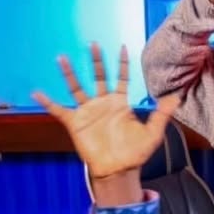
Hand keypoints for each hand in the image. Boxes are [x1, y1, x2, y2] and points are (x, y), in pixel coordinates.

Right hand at [33, 44, 178, 199]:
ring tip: (61, 57)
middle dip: (96, 60)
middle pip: (98, 76)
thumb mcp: (153, 132)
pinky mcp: (75, 123)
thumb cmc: (135, 153)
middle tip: (93, 43)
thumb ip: (162, 113)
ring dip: (69, 73)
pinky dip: (47, 102)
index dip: (122, 63)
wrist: (118, 171)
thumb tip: (176, 96)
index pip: (121, 77)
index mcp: (120, 103)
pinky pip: (58, 110)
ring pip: (77, 87)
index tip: (123, 46)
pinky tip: (37, 92)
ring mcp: (88, 112)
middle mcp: (103, 104)